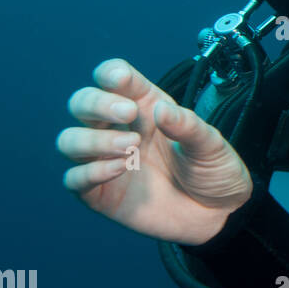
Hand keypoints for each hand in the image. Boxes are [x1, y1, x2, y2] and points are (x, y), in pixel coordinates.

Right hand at [57, 59, 253, 244]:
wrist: (219, 213)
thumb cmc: (213, 170)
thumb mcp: (211, 145)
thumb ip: (188, 127)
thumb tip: (160, 110)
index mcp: (145, 106)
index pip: (113, 78)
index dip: (110, 74)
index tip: (120, 80)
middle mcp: (119, 129)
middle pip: (81, 104)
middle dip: (96, 103)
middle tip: (128, 114)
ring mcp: (106, 161)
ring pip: (69, 141)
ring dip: (93, 139)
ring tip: (130, 146)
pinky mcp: (102, 193)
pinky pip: (74, 179)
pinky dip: (91, 172)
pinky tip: (121, 168)